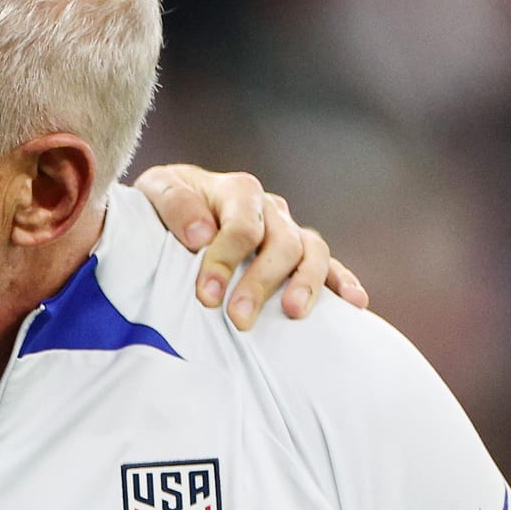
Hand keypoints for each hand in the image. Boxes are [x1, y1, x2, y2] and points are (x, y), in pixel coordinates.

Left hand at [134, 163, 368, 327]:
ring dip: (306, 284)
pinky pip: (330, 265)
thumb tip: (203, 234)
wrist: (170, 212)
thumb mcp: (156, 191)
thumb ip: (175, 205)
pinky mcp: (299, 255)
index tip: (206, 296)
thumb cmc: (163, 206)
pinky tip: (354, 304)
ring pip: (312, 252)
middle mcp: (270, 209)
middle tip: (239, 318)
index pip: (242, 227)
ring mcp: (289, 231)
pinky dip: (344, 282)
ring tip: (293, 312)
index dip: (224, 261)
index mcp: (238, 190)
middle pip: (281, 243)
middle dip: (260, 282)